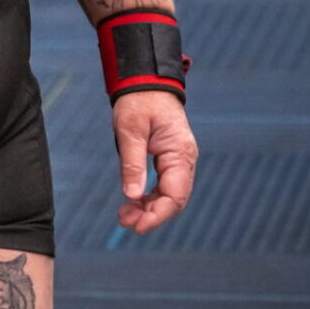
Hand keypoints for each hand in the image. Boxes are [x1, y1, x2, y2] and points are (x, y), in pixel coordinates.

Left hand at [113, 90, 197, 234]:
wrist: (146, 81)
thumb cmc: (138, 101)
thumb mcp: (130, 130)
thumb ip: (132, 163)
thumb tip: (132, 196)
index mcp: (180, 152)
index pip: (175, 195)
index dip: (157, 215)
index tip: (137, 227)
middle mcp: (184, 158)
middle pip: (174, 199)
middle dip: (151, 214)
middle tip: (125, 222)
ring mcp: (179, 159)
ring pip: (169, 194)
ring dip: (148, 207)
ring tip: (124, 216)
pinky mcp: (170, 158)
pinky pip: (164, 184)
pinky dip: (149, 196)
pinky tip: (132, 202)